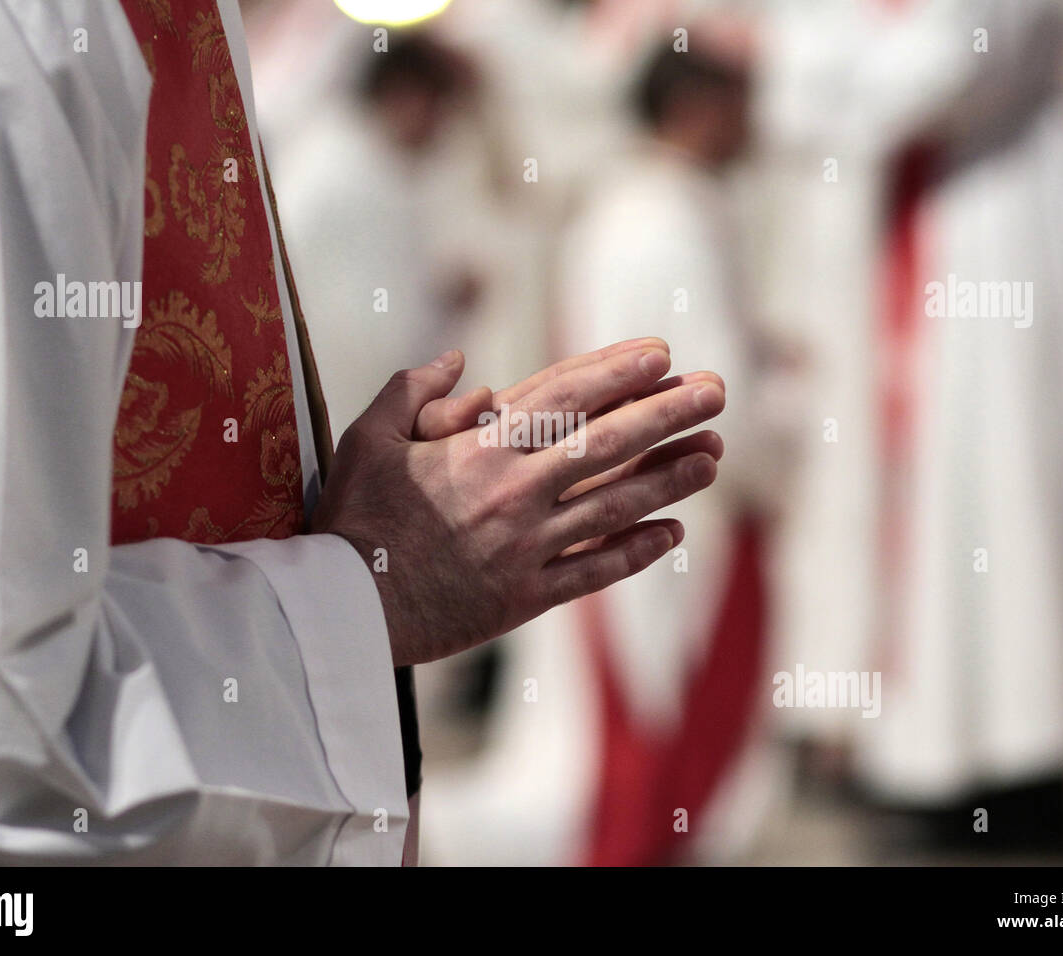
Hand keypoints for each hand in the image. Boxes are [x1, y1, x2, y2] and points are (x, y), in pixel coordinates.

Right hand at [309, 342, 724, 665]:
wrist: (345, 611)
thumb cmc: (352, 520)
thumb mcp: (366, 439)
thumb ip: (411, 390)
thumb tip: (457, 358)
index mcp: (478, 448)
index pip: (563, 397)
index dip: (617, 371)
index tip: (662, 352)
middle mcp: (514, 492)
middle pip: (607, 443)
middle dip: (668, 412)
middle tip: (718, 390)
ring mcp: (526, 546)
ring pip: (615, 504)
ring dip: (670, 478)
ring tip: (714, 455)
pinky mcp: (526, 597)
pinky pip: (595, 571)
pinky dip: (637, 551)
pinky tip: (674, 533)